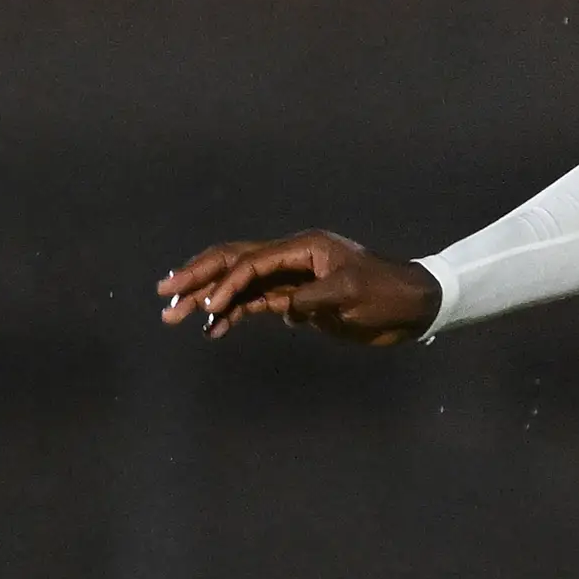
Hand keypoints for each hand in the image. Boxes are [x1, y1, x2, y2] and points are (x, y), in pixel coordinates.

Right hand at [156, 232, 439, 344]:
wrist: (413, 307)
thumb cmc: (387, 294)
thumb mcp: (351, 295)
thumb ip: (314, 300)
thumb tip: (283, 311)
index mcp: (302, 249)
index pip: (251, 262)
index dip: (225, 283)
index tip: (205, 306)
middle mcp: (291, 258)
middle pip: (234, 264)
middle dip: (198, 279)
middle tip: (165, 296)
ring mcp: (291, 279)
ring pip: (240, 285)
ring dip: (209, 299)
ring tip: (176, 316)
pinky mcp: (296, 300)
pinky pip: (256, 303)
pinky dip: (234, 314)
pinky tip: (213, 329)